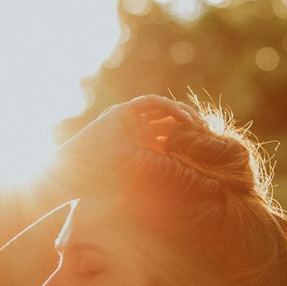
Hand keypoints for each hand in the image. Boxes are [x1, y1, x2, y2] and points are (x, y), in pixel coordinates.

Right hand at [55, 94, 196, 185]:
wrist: (79, 173)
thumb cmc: (108, 182)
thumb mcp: (145, 178)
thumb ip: (164, 174)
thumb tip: (194, 183)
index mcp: (145, 150)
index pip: (172, 139)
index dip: (189, 139)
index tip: (206, 145)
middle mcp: (139, 133)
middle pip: (170, 122)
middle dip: (189, 124)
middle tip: (206, 131)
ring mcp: (131, 121)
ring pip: (162, 109)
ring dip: (181, 113)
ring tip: (196, 123)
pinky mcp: (122, 112)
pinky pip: (148, 102)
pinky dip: (166, 105)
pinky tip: (181, 116)